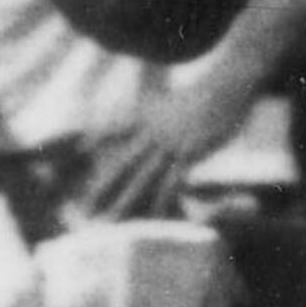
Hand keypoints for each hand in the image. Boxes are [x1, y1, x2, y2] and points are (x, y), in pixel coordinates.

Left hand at [75, 83, 241, 218]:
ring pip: (142, 177)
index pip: (114, 126)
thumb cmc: (205, 95)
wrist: (225, 86)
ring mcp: (170, 143)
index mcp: (145, 116)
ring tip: (112, 220)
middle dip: (102, 186)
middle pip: (122, 162)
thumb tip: (159, 124)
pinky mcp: (190, 153)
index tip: (80, 149)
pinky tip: (155, 217)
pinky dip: (163, 200)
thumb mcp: (174, 100)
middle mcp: (152, 131)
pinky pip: (173, 182)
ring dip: (126, 200)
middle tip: (84, 207)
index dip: (97, 137)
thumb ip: (162, 115)